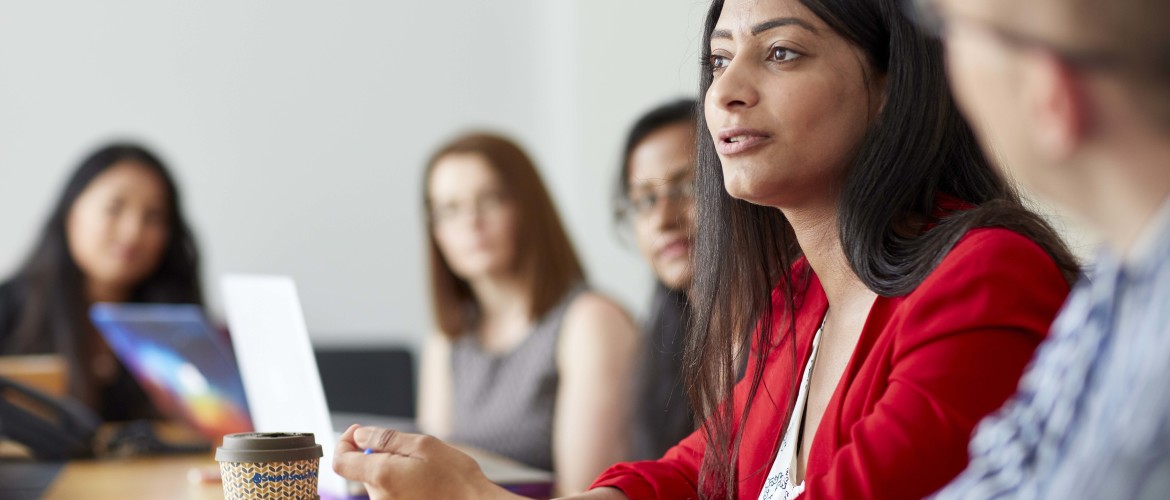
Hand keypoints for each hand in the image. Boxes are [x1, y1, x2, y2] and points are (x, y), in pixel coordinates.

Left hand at [333, 424, 517, 499]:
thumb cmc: (455, 478)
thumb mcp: (424, 445)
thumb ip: (386, 439)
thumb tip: (359, 435)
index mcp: (382, 476)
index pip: (341, 461)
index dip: (345, 442)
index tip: (359, 432)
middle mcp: (379, 496)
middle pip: (361, 468)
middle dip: (378, 452)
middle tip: (409, 448)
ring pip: (377, 479)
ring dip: (392, 467)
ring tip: (423, 467)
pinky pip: (389, 491)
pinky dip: (400, 480)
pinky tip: (423, 480)